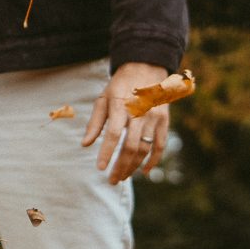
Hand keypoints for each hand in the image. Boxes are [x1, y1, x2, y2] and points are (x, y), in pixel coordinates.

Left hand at [83, 61, 172, 184]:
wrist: (146, 68)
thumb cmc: (119, 86)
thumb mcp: (103, 99)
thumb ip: (95, 122)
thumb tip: (85, 144)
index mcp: (121, 106)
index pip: (113, 134)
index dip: (107, 152)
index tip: (100, 168)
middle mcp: (139, 112)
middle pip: (130, 146)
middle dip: (120, 166)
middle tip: (111, 180)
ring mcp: (154, 117)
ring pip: (144, 148)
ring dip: (133, 166)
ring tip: (122, 177)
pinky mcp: (164, 120)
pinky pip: (160, 145)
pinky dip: (153, 160)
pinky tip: (144, 172)